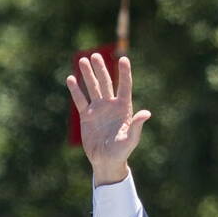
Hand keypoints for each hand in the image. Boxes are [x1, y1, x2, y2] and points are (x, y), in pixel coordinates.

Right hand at [68, 53, 151, 184]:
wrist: (106, 161)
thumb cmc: (122, 151)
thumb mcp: (131, 139)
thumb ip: (137, 126)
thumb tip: (146, 113)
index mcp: (124, 108)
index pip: (125, 86)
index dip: (124, 73)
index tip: (123, 58)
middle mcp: (111, 105)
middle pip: (106, 82)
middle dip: (101, 69)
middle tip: (95, 55)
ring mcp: (98, 109)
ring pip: (92, 88)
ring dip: (88, 75)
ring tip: (83, 60)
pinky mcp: (87, 116)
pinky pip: (80, 100)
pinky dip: (76, 90)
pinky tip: (71, 78)